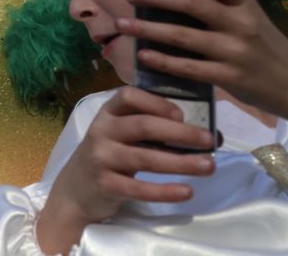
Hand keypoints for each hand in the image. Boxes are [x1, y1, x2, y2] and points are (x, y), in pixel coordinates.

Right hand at [34, 86, 213, 253]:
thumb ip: (156, 131)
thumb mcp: (122, 136)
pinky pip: (139, 189)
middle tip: (209, 139)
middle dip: (179, 132)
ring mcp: (101, 157)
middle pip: (143, 126)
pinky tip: (187, 191)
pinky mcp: (105, 184)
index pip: (128, 96)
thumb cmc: (110, 156)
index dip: (156, 102)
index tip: (182, 114)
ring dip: (180, 162)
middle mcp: (101, 131)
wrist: (76, 190)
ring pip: (144, 158)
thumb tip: (211, 135)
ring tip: (209, 167)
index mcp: (108, 113)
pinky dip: (165, 191)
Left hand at [121, 0, 287, 139]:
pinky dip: (162, 60)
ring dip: (148, 29)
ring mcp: (234, 52)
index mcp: (246, 3)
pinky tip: (143, 55)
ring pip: (183, 36)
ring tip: (123, 24)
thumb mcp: (251, 15)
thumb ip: (223, 0)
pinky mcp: (228, 78)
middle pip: (193, 4)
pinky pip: (188, 67)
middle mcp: (241, 24)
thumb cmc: (266, 45)